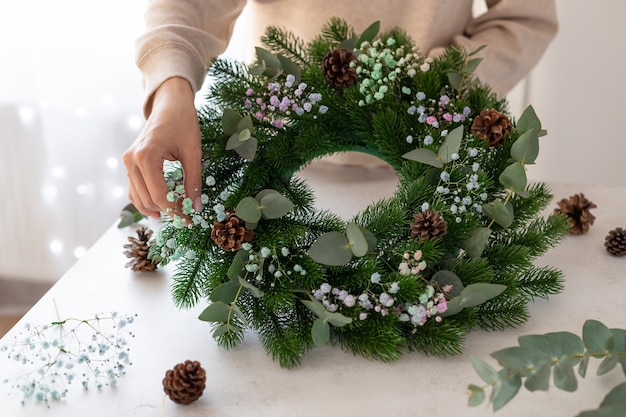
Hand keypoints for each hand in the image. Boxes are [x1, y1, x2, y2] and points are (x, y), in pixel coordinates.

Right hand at [123, 77, 202, 218]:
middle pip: (147, 199)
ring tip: (177, 213)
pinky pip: (134, 190)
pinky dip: (147, 200)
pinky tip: (163, 206)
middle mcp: (131, 161)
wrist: (169, 104)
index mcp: (146, 156)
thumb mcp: (193, 152)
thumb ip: (194, 181)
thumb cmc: (183, 123)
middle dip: (168, 211)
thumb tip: (196, 207)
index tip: (191, 218)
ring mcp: (127, 162)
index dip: (176, 211)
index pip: (159, 195)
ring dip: (156, 209)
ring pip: (138, 198)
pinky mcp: (129, 164)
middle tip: (187, 216)